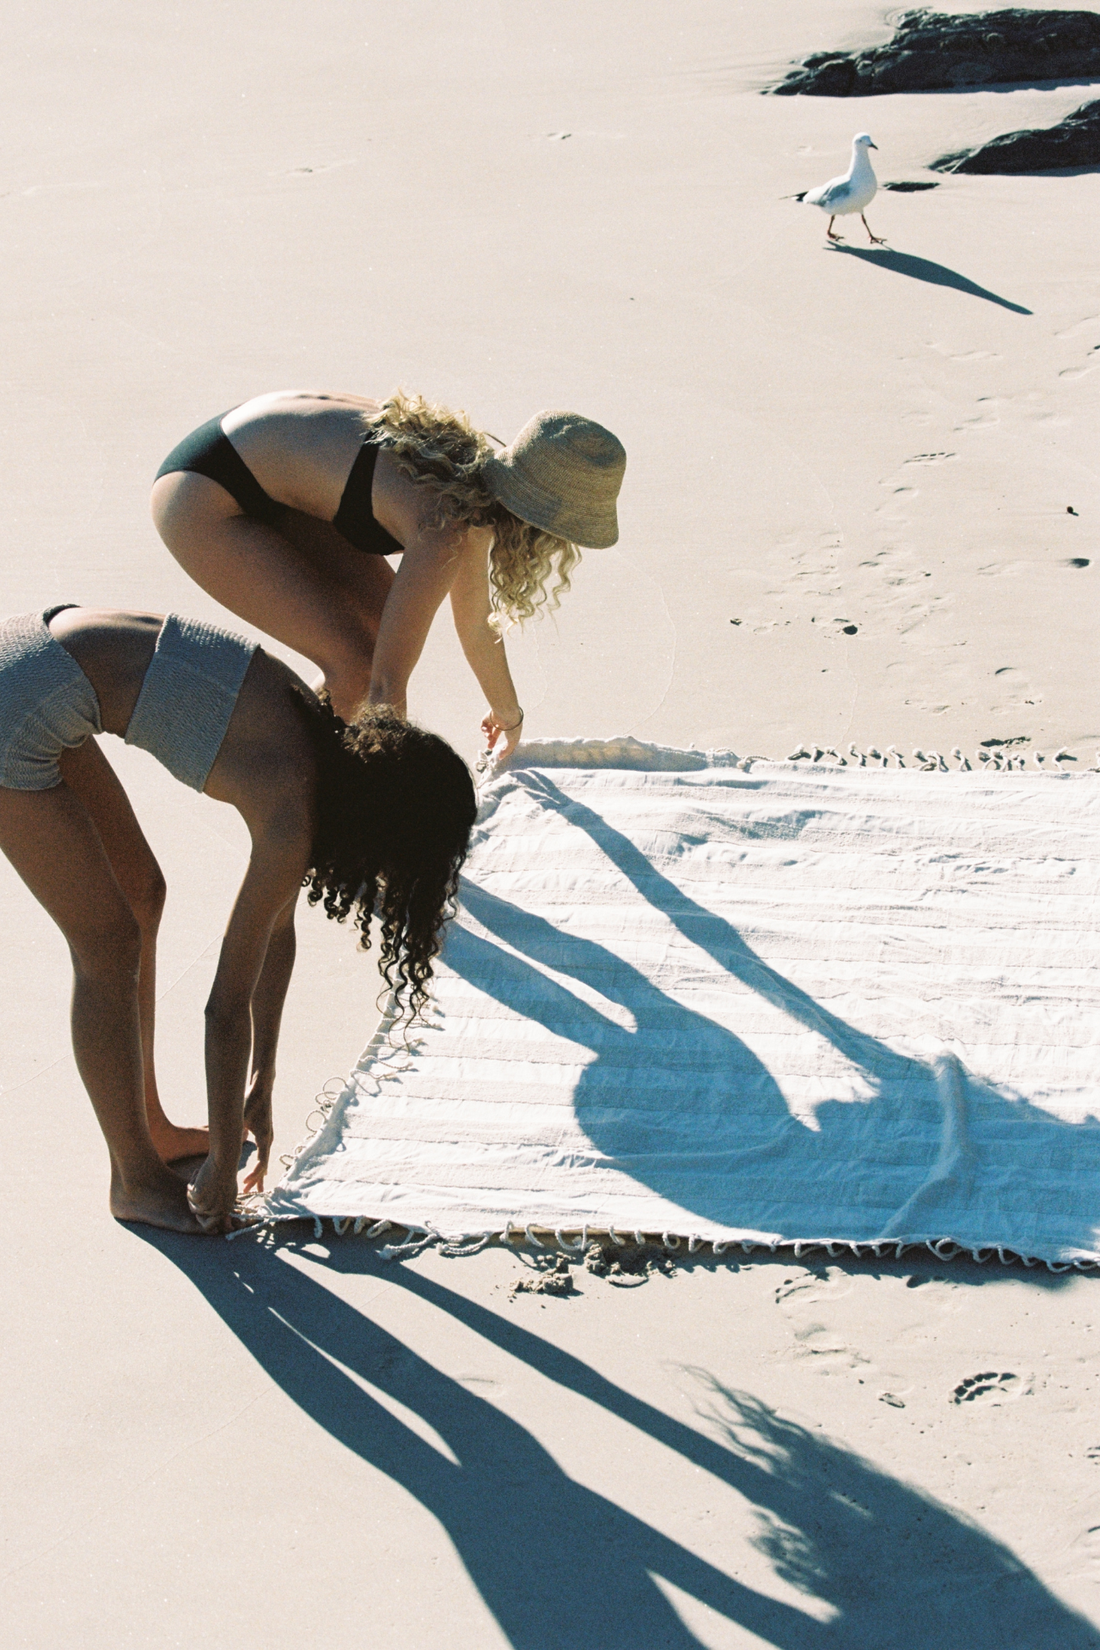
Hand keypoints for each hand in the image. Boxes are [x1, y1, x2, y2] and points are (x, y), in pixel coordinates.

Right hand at [186, 1154, 239, 1234]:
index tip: (198, 1208)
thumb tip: (208, 1212)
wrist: (224, 1161)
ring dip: (193, 1193)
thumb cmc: (226, 1172)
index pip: (211, 1223)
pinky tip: (196, 1174)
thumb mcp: (227, 1191)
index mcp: (226, 1210)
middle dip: (195, 1201)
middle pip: (199, 1213)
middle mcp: (217, 1211)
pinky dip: (191, 1185)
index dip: (202, 1216)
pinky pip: (189, 1196)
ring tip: (198, 1179)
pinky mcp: (198, 1198)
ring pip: (193, 1206)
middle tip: (194, 1189)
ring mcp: (207, 1205)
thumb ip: (220, 1203)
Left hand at [242, 1072, 273, 1194]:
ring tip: (254, 1189)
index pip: (262, 1162)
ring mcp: (268, 1137)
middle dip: (256, 1180)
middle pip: (264, 1166)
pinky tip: (258, 1172)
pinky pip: (263, 1155)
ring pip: (264, 1162)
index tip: (246, 1184)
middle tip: (247, 1193)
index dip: (254, 1175)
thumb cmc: (251, 1101)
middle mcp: (268, 1139)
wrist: (262, 1089)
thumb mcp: (240, 1116)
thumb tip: (226, 1141)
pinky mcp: (264, 1134)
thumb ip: (236, 1129)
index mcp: (264, 1137)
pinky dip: (260, 1166)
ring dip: (258, 1175)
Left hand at [481, 705, 523, 761]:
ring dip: (487, 736)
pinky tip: (486, 731)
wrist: (507, 715)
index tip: (496, 748)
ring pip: (488, 730)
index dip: (501, 742)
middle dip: (491, 741)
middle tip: (489, 747)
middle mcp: (502, 723)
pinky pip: (483, 724)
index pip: (504, 735)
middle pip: (494, 733)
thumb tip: (500, 758)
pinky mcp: (488, 716)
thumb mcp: (512, 742)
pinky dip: (483, 729)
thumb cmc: (513, 728)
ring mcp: (495, 719)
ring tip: (489, 737)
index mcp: (510, 727)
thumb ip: (507, 751)